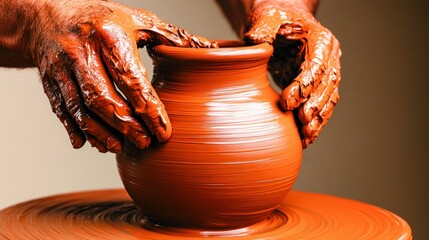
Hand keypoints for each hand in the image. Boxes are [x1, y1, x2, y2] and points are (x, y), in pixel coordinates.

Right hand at [26, 0, 213, 152]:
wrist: (48, 14)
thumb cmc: (102, 19)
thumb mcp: (138, 20)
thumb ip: (173, 38)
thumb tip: (211, 51)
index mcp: (109, 35)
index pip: (132, 79)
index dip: (149, 109)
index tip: (164, 132)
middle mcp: (82, 52)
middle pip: (103, 98)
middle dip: (126, 126)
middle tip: (145, 143)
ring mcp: (62, 68)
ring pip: (81, 109)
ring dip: (101, 133)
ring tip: (119, 148)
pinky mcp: (50, 81)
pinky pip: (62, 110)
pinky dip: (77, 130)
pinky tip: (92, 143)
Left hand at [244, 0, 340, 147]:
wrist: (282, 24)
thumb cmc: (275, 18)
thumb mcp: (267, 17)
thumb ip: (262, 28)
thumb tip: (253, 42)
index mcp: (320, 40)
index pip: (316, 65)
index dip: (304, 85)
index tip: (288, 102)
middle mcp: (328, 58)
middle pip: (327, 85)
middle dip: (315, 106)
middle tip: (302, 123)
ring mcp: (326, 73)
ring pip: (328, 99)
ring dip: (319, 119)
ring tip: (306, 136)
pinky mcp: (317, 86)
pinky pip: (321, 106)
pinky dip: (315, 122)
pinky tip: (306, 137)